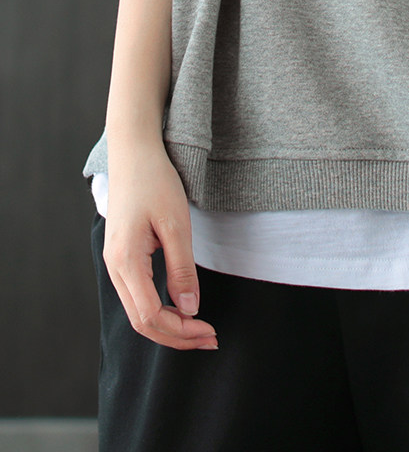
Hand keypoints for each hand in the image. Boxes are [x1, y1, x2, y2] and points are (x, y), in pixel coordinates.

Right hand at [103, 142, 218, 349]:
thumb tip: (190, 309)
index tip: (209, 330)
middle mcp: (114, 268)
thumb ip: (181, 268)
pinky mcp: (121, 257)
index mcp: (125, 262)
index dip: (180, 331)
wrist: (133, 153)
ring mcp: (114, 263)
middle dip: (176, 336)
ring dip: (169, 326)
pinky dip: (159, 310)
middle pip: (141, 322)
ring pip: (138, 312)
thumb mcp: (175, 224)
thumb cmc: (155, 182)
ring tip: (200, 329)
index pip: (150, 316)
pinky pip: (137, 296)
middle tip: (211, 339)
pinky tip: (180, 309)